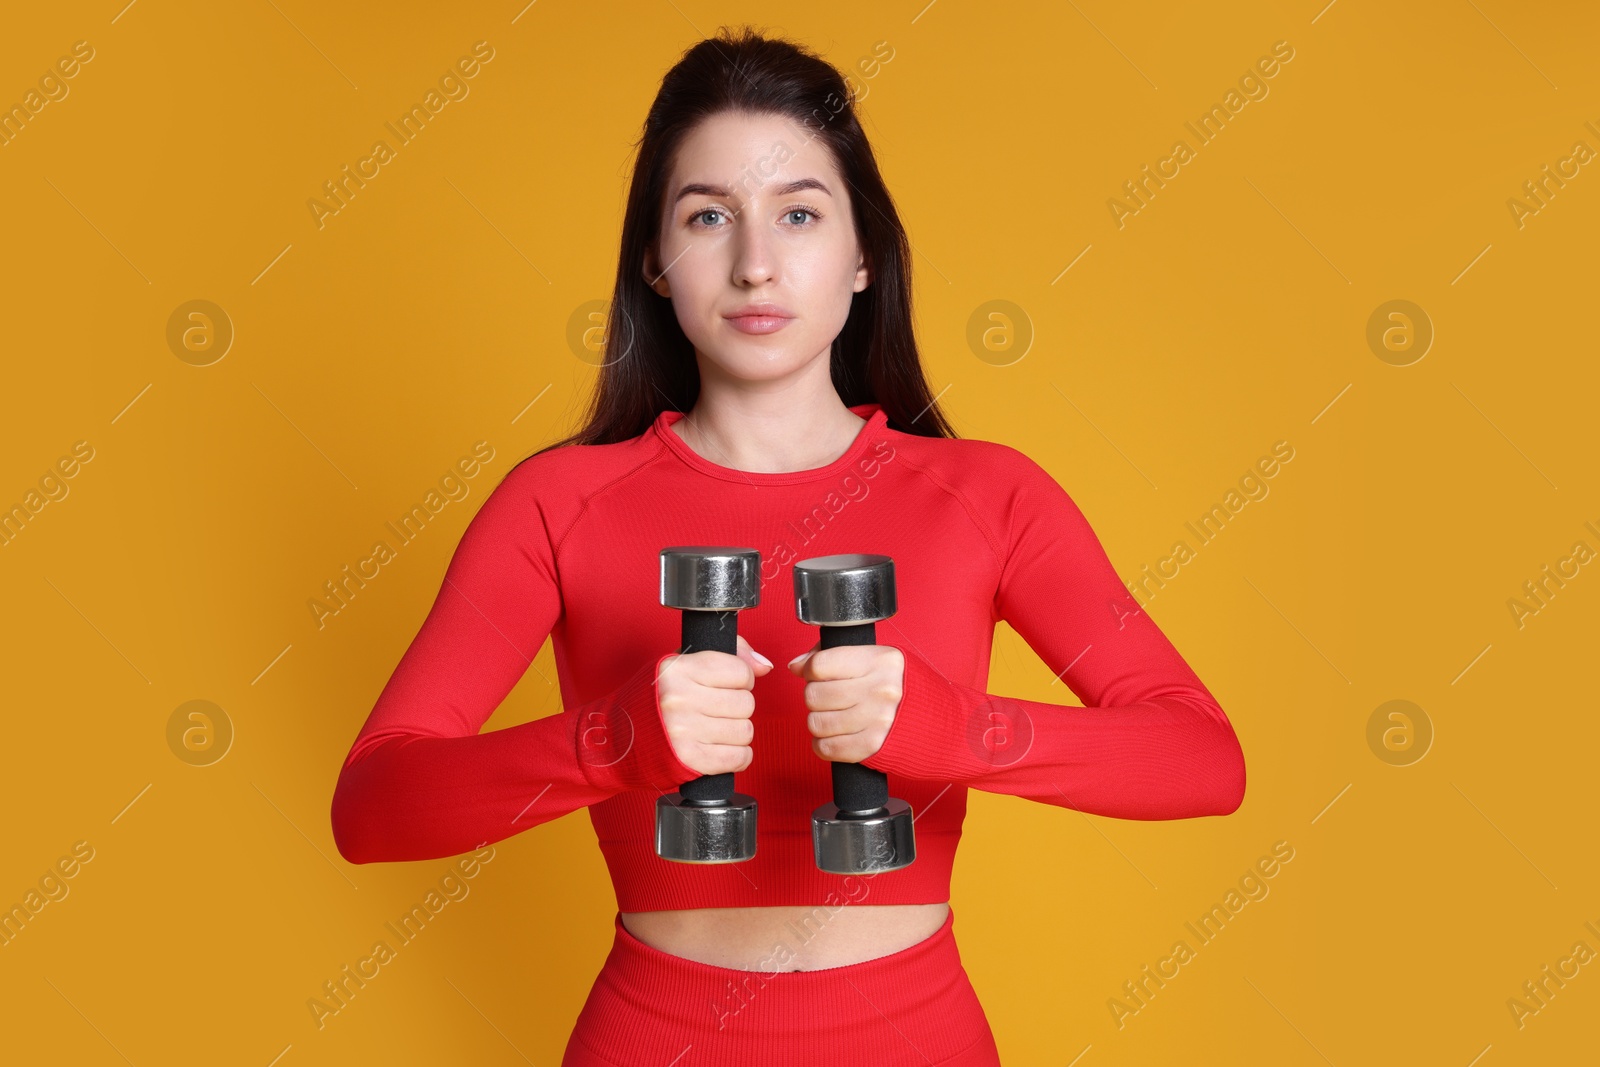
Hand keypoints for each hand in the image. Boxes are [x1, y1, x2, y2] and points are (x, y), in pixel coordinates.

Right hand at [656, 634, 772, 775]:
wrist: (616, 741)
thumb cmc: (652, 702)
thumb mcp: (679, 666)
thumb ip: (727, 656)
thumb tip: (764, 665)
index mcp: (677, 670)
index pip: (740, 671)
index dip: (740, 679)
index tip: (726, 686)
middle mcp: (679, 698)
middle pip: (746, 702)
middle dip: (737, 708)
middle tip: (717, 710)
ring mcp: (684, 730)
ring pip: (745, 731)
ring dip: (736, 733)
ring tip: (714, 730)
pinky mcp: (690, 759)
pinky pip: (739, 757)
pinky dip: (737, 756)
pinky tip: (719, 749)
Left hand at [788, 641, 904, 762]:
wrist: (940, 725)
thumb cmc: (906, 690)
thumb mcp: (880, 660)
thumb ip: (837, 656)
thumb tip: (797, 665)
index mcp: (881, 661)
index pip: (821, 664)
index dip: (810, 671)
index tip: (815, 675)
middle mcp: (880, 689)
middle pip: (814, 694)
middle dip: (815, 697)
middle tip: (829, 699)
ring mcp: (877, 720)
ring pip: (816, 722)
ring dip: (819, 721)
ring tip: (834, 717)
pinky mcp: (872, 747)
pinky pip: (827, 748)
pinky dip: (823, 745)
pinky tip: (834, 737)